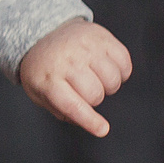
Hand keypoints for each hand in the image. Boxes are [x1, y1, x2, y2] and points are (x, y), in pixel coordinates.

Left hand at [19, 18, 132, 136]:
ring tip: (94, 76)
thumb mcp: (39, 92)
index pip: (72, 105)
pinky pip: (124, 62)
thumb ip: (59, 110)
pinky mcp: (102, 37)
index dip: (90, 120)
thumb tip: (85, 122)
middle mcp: (68, 60)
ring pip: (113, 80)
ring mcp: (85, 47)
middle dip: (94, 99)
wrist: (44, 33)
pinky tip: (105, 66)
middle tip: (84, 89)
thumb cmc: (44, 67)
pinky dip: (120, 70)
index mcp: (48, 78)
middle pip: (96, 94)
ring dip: (108, 85)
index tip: (102, 129)